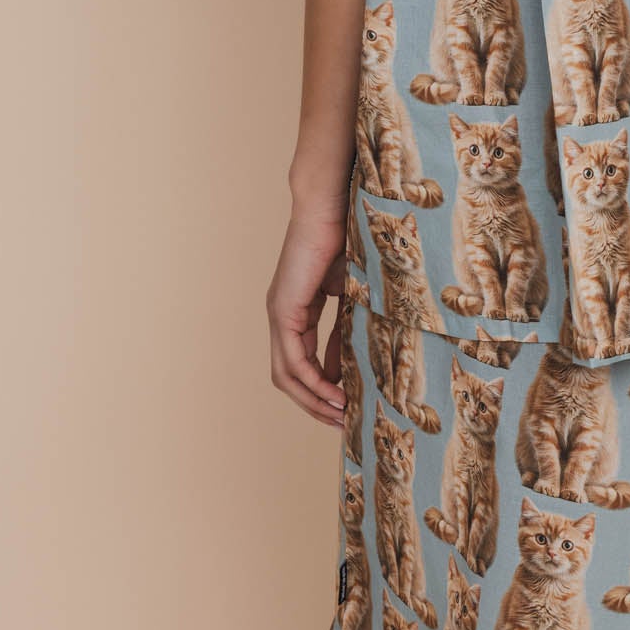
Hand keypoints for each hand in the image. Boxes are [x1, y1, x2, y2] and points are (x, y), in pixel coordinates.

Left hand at [266, 204, 347, 425]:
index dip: (321, 389)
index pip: (301, 363)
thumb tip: (349, 366)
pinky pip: (293, 360)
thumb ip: (346, 327)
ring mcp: (278, 315)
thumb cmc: (345, 239)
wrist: (330, 207)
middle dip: (314, 404)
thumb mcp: (350, 294)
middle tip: (342, 422)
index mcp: (295, 311)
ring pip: (287, 375)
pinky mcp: (283, 311)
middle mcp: (281, 317)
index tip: (346, 406)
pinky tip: (335, 393)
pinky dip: (313, 381)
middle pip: (289, 378)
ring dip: (313, 400)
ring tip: (340, 415)